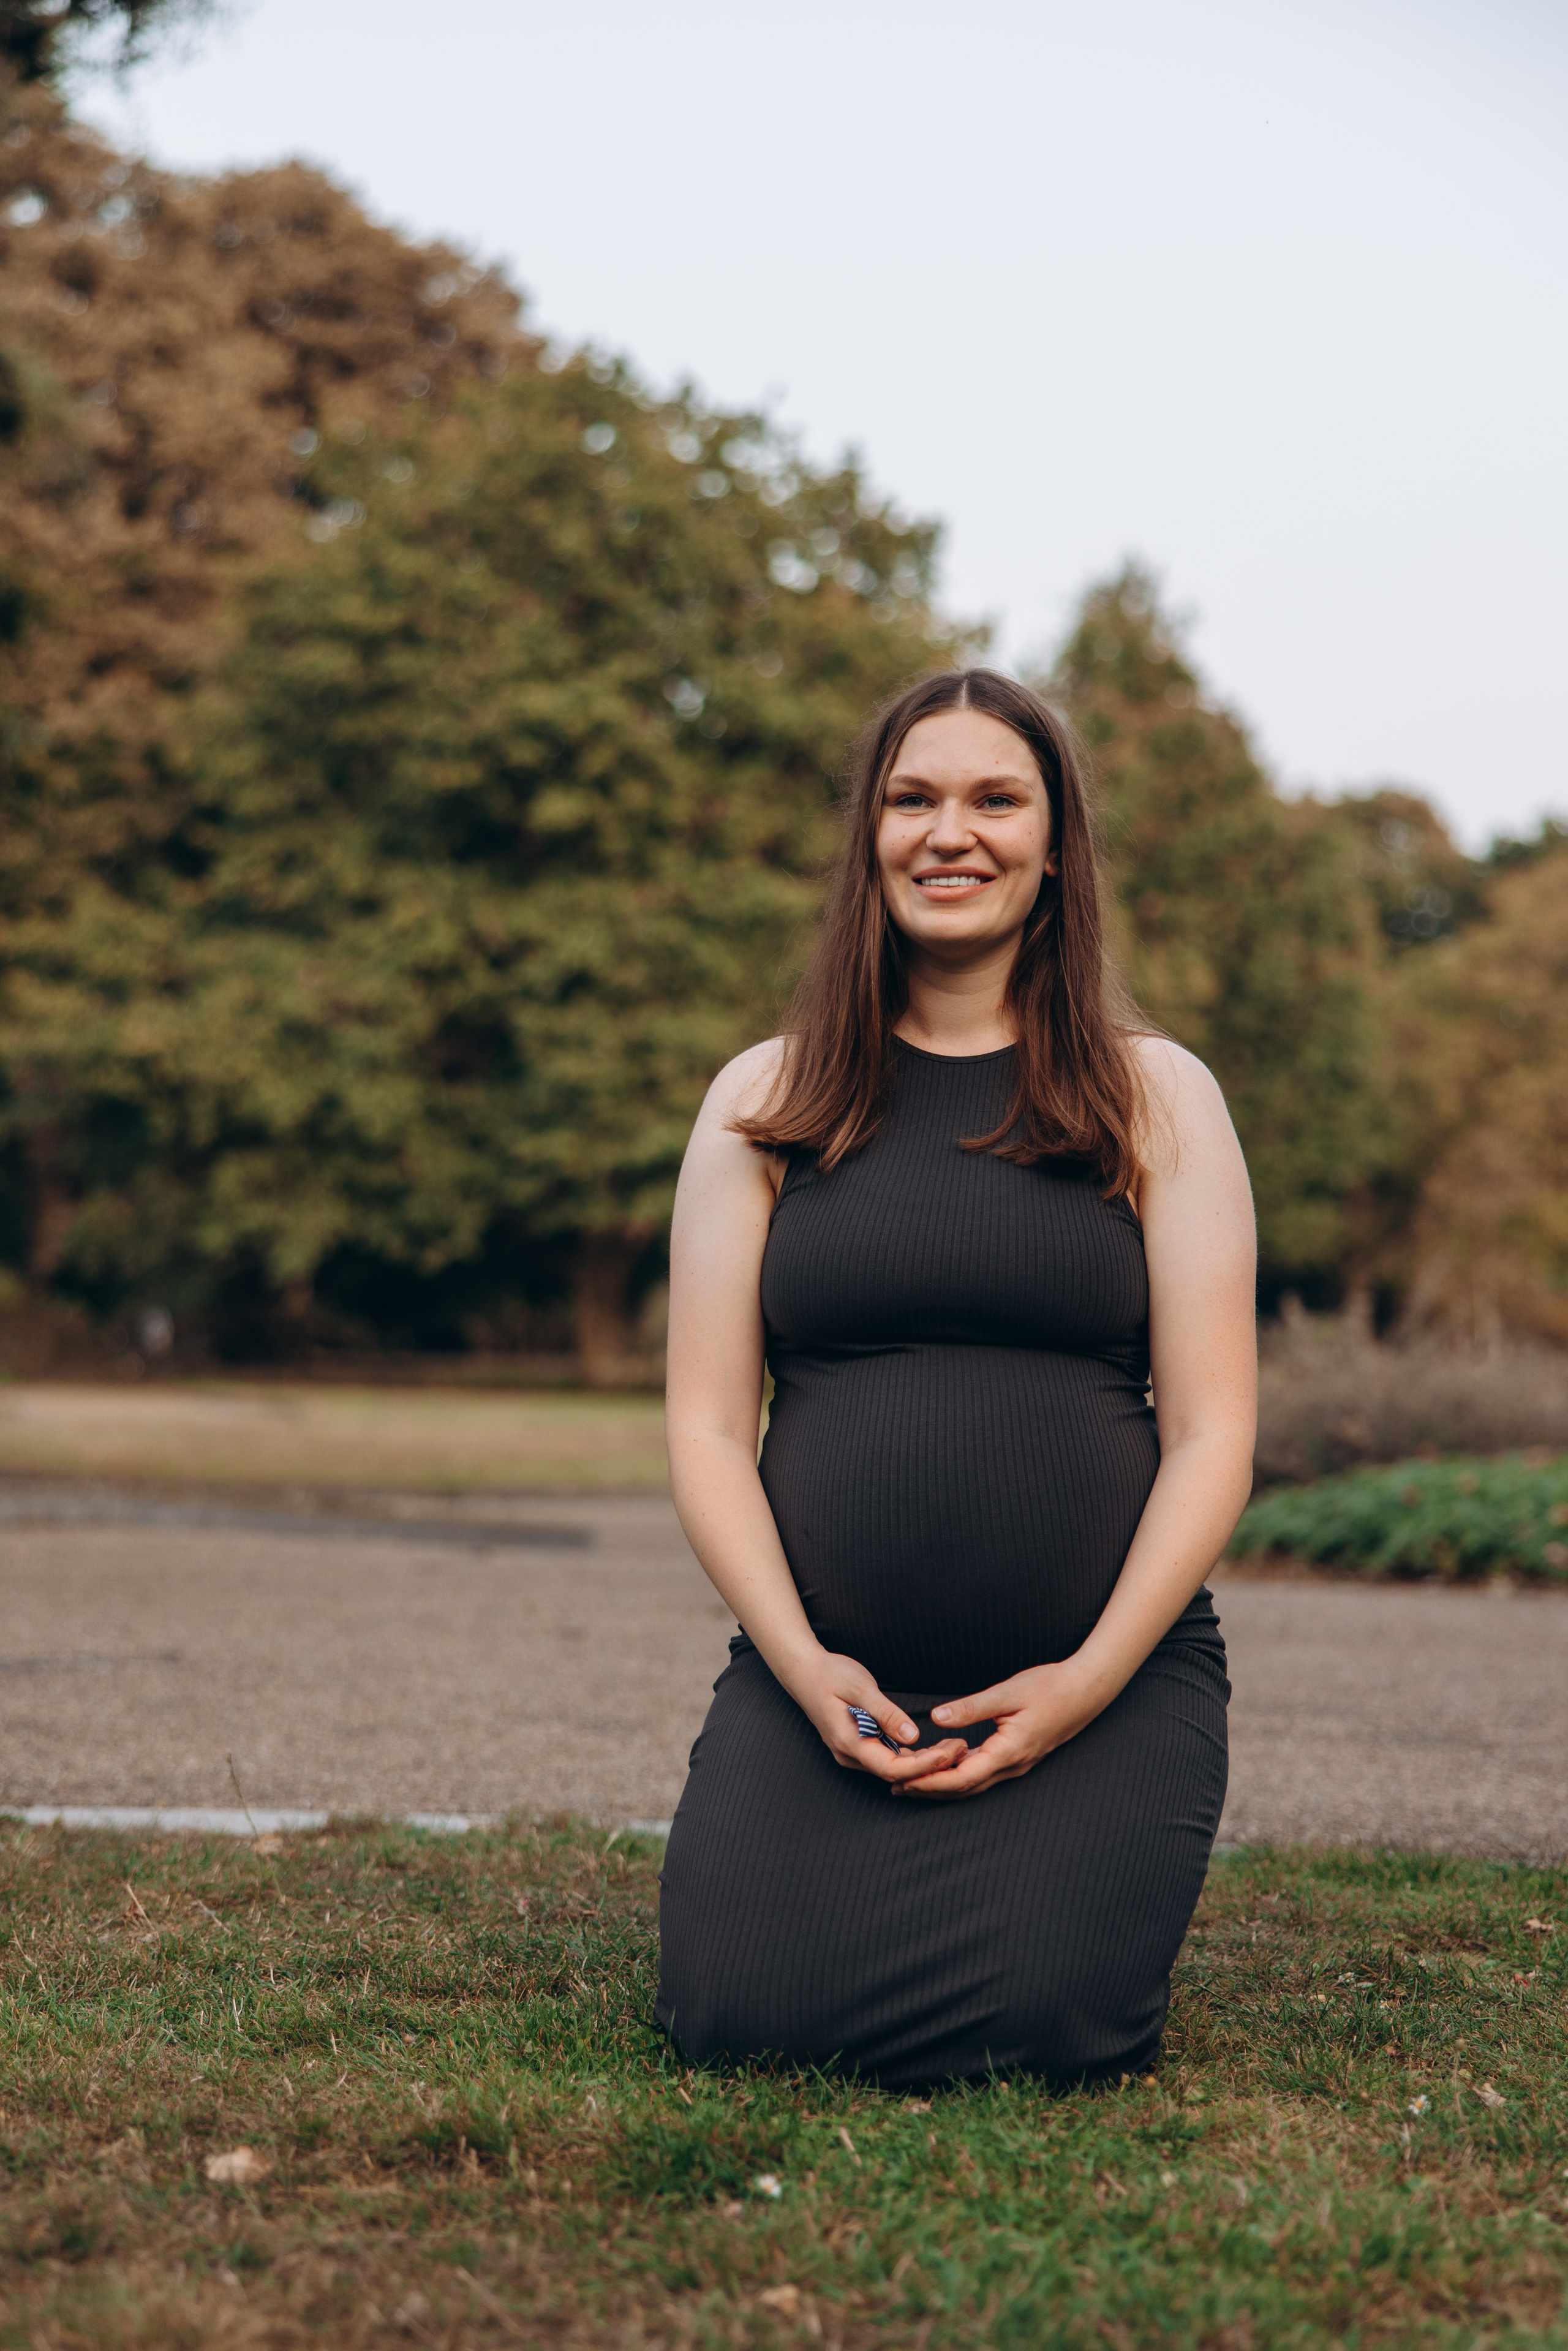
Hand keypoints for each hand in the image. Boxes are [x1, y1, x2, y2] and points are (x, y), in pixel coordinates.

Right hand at [784, 1649, 969, 1786]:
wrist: (803, 1671)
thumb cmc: (830, 1674)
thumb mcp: (859, 1687)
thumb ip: (885, 1713)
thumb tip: (913, 1736)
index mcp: (849, 1743)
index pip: (892, 1768)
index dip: (923, 1765)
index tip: (948, 1754)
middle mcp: (850, 1755)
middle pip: (896, 1774)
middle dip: (930, 1766)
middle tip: (961, 1749)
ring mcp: (853, 1753)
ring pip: (893, 1770)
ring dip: (923, 1763)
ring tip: (954, 1749)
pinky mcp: (858, 1746)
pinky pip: (888, 1759)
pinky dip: (911, 1756)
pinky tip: (933, 1749)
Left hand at [902, 1658, 1099, 1799]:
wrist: (1086, 1691)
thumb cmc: (1049, 1687)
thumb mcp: (1008, 1693)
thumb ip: (971, 1708)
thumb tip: (936, 1717)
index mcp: (1009, 1752)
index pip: (962, 1778)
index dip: (930, 1782)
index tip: (903, 1781)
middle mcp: (1013, 1765)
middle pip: (964, 1788)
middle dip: (930, 1790)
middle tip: (896, 1787)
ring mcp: (1017, 1764)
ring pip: (974, 1783)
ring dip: (943, 1784)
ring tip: (912, 1779)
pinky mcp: (1018, 1756)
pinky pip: (984, 1772)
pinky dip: (960, 1772)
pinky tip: (943, 1764)